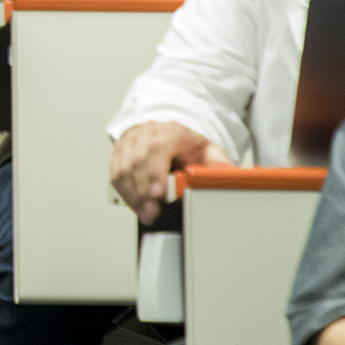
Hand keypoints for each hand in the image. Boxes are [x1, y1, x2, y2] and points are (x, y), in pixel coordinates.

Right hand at [110, 121, 231, 223]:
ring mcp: (128, 144)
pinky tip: (136, 205)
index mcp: (168, 131)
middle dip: (143, 190)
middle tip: (152, 212)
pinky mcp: (118, 154)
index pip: (157, 149)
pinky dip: (124, 192)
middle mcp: (144, 135)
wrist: (165, 133)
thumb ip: (217, 162)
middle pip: (137, 162)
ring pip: (123, 169)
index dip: (155, 172)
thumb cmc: (185, 145)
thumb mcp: (206, 149)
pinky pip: (115, 174)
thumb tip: (229, 174)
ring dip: (133, 194)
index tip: (160, 194)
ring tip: (145, 213)